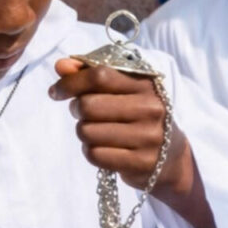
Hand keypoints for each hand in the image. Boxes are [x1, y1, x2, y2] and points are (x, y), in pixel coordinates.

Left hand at [51, 58, 193, 195]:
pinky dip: (92, 152)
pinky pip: (95, 154)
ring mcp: (148, 136)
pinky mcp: (141, 162)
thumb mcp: (123, 92)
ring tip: (99, 132)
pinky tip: (106, 149)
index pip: (101, 75)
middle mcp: (151, 108)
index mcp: (146, 86)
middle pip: (89, 105)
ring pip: (87, 131)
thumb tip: (61, 66)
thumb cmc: (138, 118)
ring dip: (84, 133)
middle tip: (85, 115)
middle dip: (77, 110)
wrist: (171, 156)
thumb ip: (91, 75)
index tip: (56, 92)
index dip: (71, 82)